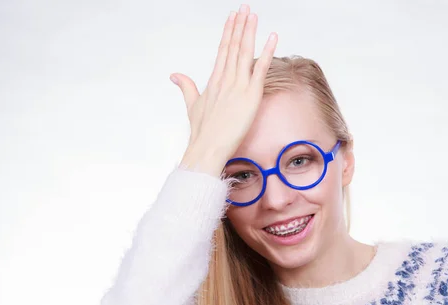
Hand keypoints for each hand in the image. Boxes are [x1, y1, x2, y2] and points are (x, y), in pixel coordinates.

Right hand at [172, 4, 277, 174]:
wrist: (207, 147)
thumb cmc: (201, 132)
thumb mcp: (192, 105)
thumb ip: (186, 87)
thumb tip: (175, 75)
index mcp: (214, 81)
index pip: (223, 50)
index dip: (229, 32)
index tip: (233, 18)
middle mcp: (225, 79)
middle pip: (233, 46)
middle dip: (239, 25)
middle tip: (244, 8)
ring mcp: (238, 86)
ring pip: (244, 52)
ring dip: (249, 32)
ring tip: (253, 15)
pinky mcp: (250, 95)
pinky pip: (260, 69)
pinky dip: (268, 52)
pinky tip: (272, 37)